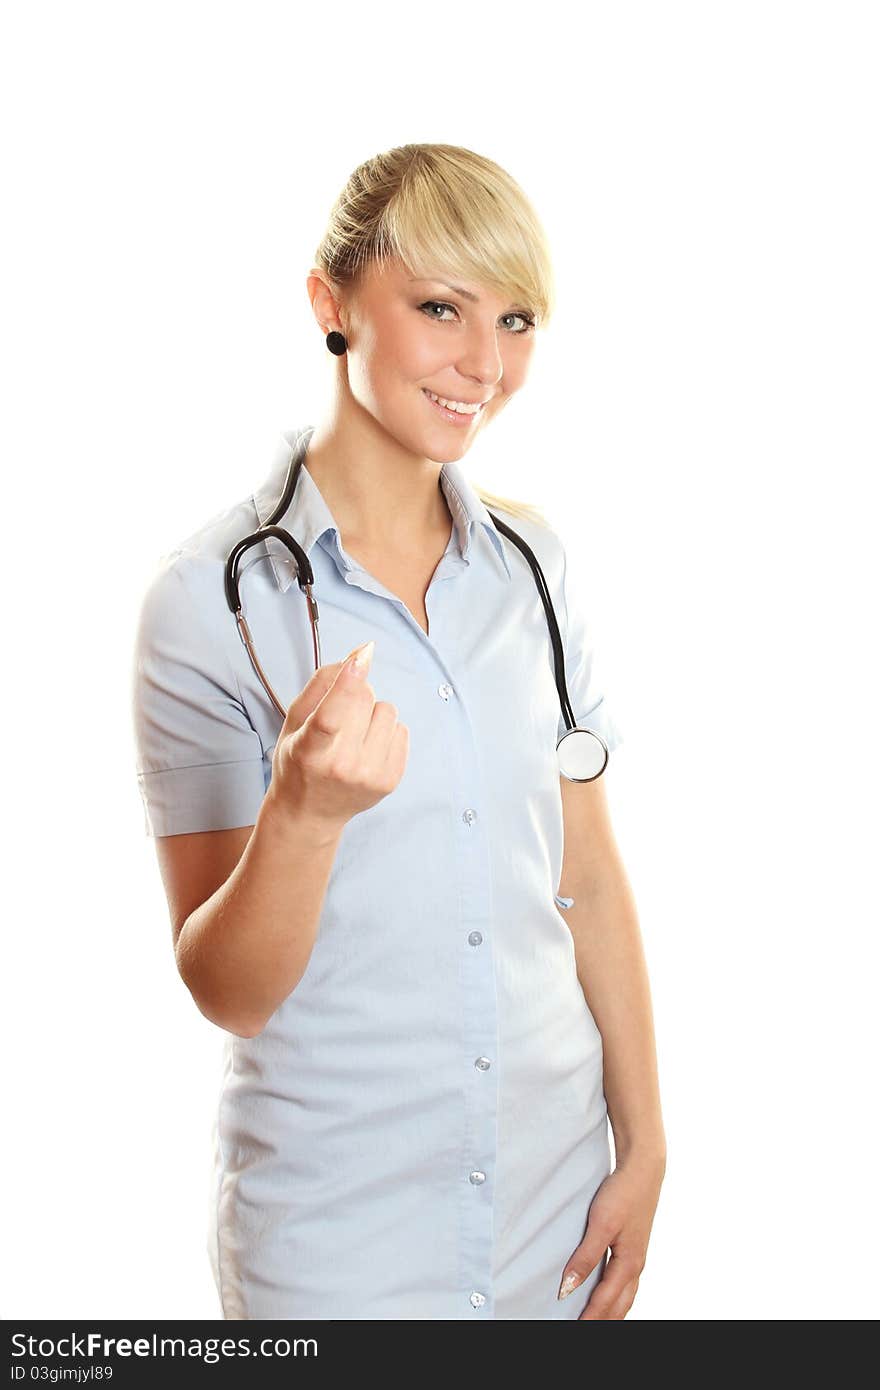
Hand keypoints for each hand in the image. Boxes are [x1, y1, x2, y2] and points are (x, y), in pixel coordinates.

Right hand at [269, 640, 409, 832]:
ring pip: (387, 710)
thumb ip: (321, 684)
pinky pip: (401, 729)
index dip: (347, 683)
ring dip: (372, 714)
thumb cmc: (298, 761)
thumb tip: (359, 654)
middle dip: (354, 694)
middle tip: (339, 716)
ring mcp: (369, 777)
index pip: (330, 717)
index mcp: (308, 752)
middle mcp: (340, 768)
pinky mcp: (390, 781)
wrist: (309, 813)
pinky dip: (385, 731)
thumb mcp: (295, 721)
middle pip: (363, 700)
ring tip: (353, 736)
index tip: (360, 656)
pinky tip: (366, 749)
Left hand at [557, 1149, 664, 1319]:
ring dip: (611, 1312)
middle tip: (583, 1329)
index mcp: (628, 1264)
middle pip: (619, 1306)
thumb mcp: (601, 1224)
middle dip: (603, 1321)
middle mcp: (636, 1265)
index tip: (575, 1329)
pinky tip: (609, 1294)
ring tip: (596, 1321)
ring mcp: (637, 1256)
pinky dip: (617, 1297)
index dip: (589, 1318)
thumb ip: (585, 1257)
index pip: (605, 1302)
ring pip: (625, 1297)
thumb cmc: (623, 1193)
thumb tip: (568, 1288)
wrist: (644, 1168)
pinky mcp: (634, 1246)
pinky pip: (626, 1283)